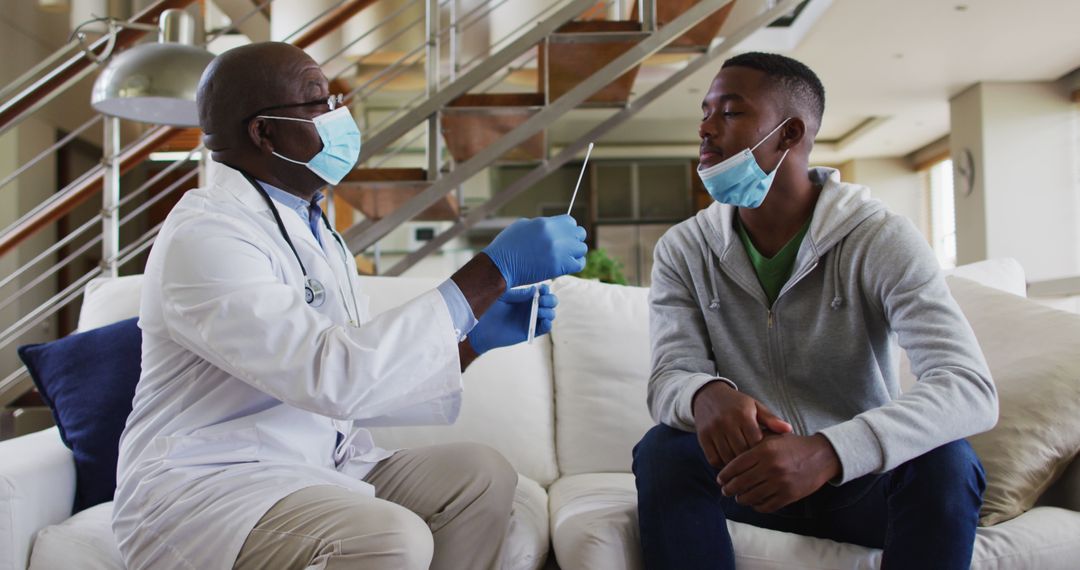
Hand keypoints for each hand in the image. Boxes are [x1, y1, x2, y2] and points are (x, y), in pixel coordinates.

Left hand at [468, 284, 556, 354]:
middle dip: (550, 299)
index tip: (542, 288)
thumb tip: (535, 289)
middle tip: (541, 300)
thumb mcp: (503, 295)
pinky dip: (547, 325)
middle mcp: (529, 307)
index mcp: (524, 296)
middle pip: (550, 302)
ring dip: (549, 312)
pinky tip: (543, 321)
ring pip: (549, 315)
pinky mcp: (528, 332)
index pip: (542, 291)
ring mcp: (530, 320)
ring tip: (539, 311)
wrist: (478, 326)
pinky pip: (544, 329)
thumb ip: (519, 293)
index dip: (545, 289)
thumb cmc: (487, 308)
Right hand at [481, 215, 586, 288]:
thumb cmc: (507, 246)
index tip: (563, 235)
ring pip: (582, 248)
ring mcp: (559, 251)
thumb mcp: (523, 226)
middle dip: (574, 239)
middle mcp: (555, 235)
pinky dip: (576, 264)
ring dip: (576, 252)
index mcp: (546, 223)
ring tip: (565, 256)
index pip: (570, 222)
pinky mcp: (559, 267)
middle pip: (580, 233)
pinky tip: (567, 265)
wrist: (500, 266)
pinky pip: (579, 263)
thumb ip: (541, 225)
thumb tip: (553, 227)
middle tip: (566, 246)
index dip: (568, 229)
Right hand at [692, 381, 792, 467]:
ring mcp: (713, 430)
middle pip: (741, 452)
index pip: (755, 442)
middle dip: (749, 461)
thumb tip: (789, 430)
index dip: (761, 452)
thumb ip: (771, 419)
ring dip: (736, 465)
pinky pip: (713, 459)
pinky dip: (722, 464)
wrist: (708, 395)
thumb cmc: (737, 404)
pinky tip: (729, 463)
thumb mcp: (754, 407)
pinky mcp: (702, 437)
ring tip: (744, 468)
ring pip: (727, 457)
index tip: (765, 456)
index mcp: (743, 414)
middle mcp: (727, 421)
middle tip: (756, 466)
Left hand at [717, 433, 841, 512]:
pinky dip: (757, 506)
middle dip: (729, 489)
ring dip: (741, 499)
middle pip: (740, 483)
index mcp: (764, 450)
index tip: (720, 479)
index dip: (724, 475)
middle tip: (725, 490)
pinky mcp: (789, 496)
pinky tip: (754, 502)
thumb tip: (729, 451)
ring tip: (738, 497)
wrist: (821, 456)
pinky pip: (766, 506)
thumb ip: (752, 441)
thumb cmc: (792, 445)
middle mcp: (771, 467)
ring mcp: (780, 483)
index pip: (735, 466)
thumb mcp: (772, 436)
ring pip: (751, 497)